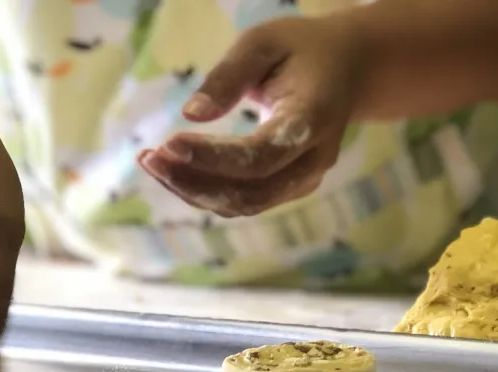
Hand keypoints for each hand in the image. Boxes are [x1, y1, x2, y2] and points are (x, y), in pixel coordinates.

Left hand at [138, 15, 364, 217]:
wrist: (348, 68)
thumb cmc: (301, 49)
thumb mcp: (265, 42)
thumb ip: (229, 76)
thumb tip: (191, 114)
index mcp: (314, 119)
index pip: (261, 155)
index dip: (213, 158)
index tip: (169, 144)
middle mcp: (313, 160)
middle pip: (250, 191)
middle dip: (194, 181)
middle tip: (150, 157)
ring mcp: (303, 180)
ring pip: (242, 203)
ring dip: (192, 190)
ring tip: (150, 161)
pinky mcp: (286, 188)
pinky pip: (241, 200)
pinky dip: (202, 190)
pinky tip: (169, 169)